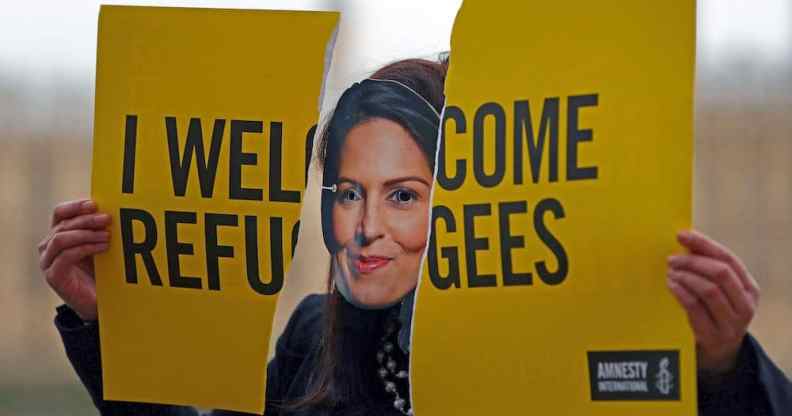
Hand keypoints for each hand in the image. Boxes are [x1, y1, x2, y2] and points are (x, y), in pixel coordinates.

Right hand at [39, 199, 110, 320]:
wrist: (99, 303)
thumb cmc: (100, 271)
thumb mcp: (99, 245)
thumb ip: (99, 229)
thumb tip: (110, 209)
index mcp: (58, 235)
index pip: (60, 213)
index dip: (75, 206)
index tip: (94, 204)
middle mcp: (48, 247)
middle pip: (63, 224)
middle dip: (87, 219)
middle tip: (107, 219)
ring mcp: (48, 262)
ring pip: (61, 238)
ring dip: (86, 233)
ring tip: (108, 235)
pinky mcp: (54, 276)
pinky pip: (66, 256)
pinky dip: (85, 248)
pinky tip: (103, 247)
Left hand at [666, 229, 759, 374]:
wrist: (719, 354)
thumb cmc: (714, 314)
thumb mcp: (719, 292)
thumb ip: (707, 270)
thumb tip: (684, 241)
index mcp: (750, 288)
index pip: (728, 259)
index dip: (704, 244)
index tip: (682, 235)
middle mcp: (746, 305)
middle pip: (720, 273)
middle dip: (693, 261)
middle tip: (671, 258)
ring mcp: (732, 323)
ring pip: (709, 290)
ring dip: (686, 276)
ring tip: (670, 271)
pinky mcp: (714, 336)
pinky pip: (695, 308)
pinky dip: (681, 292)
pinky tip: (671, 285)